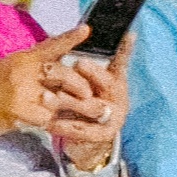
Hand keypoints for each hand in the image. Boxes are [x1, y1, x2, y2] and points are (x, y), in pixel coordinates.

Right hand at [0, 26, 89, 140]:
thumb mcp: (7, 68)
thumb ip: (32, 66)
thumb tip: (58, 61)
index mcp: (22, 58)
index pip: (50, 46)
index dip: (70, 38)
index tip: (86, 30)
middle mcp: (22, 70)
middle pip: (63, 73)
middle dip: (80, 85)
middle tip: (88, 94)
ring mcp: (20, 90)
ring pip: (58, 97)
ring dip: (66, 107)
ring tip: (67, 112)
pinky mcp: (18, 109)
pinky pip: (47, 117)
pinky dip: (48, 122)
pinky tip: (41, 122)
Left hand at [48, 34, 131, 170]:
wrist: (88, 143)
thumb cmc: (81, 107)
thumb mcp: (82, 87)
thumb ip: (80, 70)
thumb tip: (77, 37)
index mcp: (114, 82)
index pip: (121, 62)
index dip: (126, 49)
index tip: (129, 34)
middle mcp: (118, 97)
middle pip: (107, 82)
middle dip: (93, 72)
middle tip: (78, 63)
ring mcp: (114, 116)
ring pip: (92, 106)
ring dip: (70, 101)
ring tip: (47, 97)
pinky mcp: (103, 134)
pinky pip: (83, 129)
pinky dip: (66, 126)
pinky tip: (50, 123)